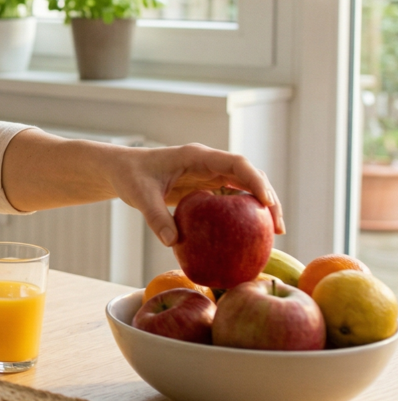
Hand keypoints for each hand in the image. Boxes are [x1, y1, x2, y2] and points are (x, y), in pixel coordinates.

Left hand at [110, 143, 283, 246]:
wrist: (123, 170)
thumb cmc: (130, 176)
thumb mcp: (139, 196)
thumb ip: (155, 217)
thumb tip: (173, 243)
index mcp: (197, 156)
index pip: (236, 163)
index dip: (255, 181)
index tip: (267, 203)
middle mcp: (209, 163)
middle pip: (249, 176)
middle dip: (268, 198)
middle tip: (277, 228)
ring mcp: (210, 174)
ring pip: (244, 187)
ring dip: (261, 207)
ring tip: (273, 234)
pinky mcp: (207, 187)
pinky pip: (231, 199)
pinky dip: (244, 213)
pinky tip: (250, 235)